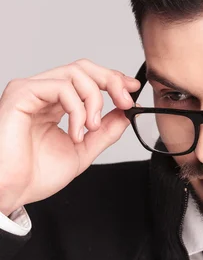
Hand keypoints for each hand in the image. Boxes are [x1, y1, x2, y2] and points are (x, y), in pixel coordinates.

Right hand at [0, 60, 140, 214]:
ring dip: (94, 100)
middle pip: (83, 68)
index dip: (112, 80)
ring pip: (75, 73)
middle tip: (125, 102)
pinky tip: (76, 132)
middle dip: (111, 81)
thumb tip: (125, 114)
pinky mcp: (22, 93)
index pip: (87, 79)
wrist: (12, 191)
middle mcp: (43, 93)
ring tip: (92, 128)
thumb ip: (104, 132)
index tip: (133, 90)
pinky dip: (77, 108)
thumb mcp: (82, 151)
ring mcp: (31, 90)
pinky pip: (61, 86)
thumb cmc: (35, 175)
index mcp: (55, 104)